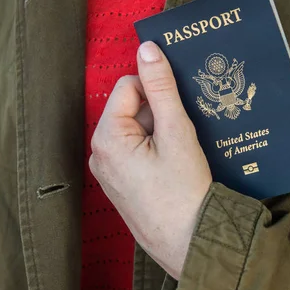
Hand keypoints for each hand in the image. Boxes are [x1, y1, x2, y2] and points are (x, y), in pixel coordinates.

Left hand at [89, 41, 212, 279]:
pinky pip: (134, 153)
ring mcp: (108, 172)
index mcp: (107, 137)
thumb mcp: (176, 131)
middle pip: (130, 110)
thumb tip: (147, 48)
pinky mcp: (120, 185)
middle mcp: (99, 154)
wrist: (190, 241)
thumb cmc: (183, 190)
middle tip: (182, 133)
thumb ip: (161, 87)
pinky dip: (154, 150)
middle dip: (158, 114)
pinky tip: (174, 165)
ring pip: (134, 131)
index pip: (127, 87)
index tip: (177, 106)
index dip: (155, 90)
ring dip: (158, 132)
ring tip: (180, 153)